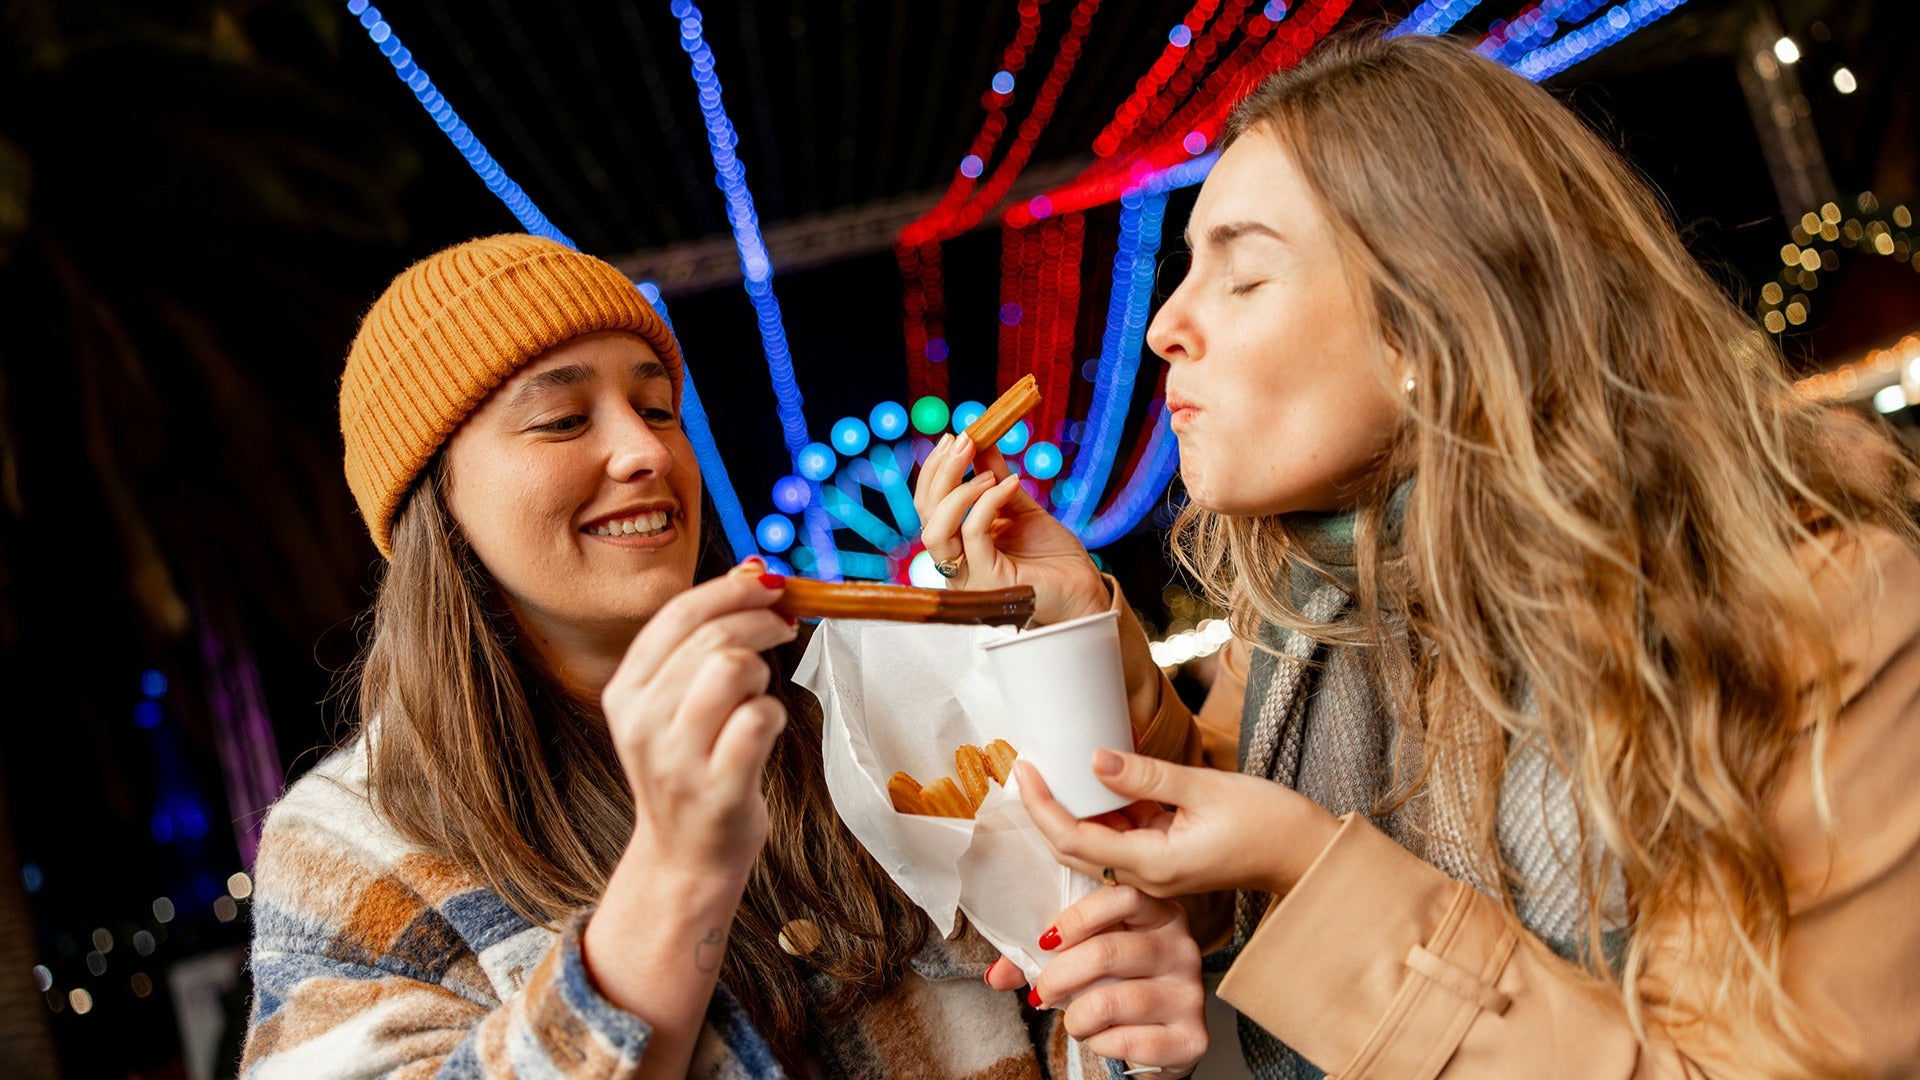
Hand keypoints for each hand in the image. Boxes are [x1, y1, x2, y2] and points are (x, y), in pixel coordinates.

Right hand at [600, 560, 797, 881]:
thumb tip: (751, 572)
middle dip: (760, 623)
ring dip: (762, 671)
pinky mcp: (717, 789)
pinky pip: (759, 719)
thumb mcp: (675, 703)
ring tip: (759, 692)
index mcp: (625, 691)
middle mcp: (642, 722)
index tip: (768, 584)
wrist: (686, 855)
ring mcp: (676, 759)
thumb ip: (702, 642)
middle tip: (785, 628)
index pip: (676, 615)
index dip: (730, 589)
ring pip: (733, 669)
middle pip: (712, 638)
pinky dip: (773, 713)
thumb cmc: (693, 767)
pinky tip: (765, 728)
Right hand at [912, 432, 1107, 625]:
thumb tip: (981, 442)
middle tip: (965, 440)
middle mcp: (955, 563)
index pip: (928, 506)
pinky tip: (1011, 485)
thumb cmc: (1051, 554)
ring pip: (937, 530)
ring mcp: (968, 576)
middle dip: (941, 472)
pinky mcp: (988, 580)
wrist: (1082, 585)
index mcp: (957, 545)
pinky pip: (974, 534)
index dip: (936, 470)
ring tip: (989, 472)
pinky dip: (988, 503)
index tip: (955, 437)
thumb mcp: (1019, 507)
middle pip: (926, 514)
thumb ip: (995, 479)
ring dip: (957, 491)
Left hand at [985, 885, 1205, 1076]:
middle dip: (1059, 976)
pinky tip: (1102, 1038)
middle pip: (1108, 952)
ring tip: (1074, 1021)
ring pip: (1111, 1000)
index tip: (1046, 940)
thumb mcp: (1083, 959)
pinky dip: (1100, 1043)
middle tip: (1042, 993)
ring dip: (1076, 1017)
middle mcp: (1183, 948)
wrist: (1158, 1041)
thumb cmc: (1116, 987)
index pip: (1123, 896)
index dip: (1078, 917)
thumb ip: (1039, 959)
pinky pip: (1127, 1040)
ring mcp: (1191, 993)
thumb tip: (995, 976)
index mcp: (1160, 914)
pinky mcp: (1192, 1037)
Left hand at [1015, 754, 1341, 898]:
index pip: (1075, 839)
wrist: (1306, 854)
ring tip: (1050, 770)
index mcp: (1154, 864)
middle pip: (1074, 850)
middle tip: (1025, 767)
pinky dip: (1102, 816)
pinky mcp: (1166, 862)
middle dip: (1045, 811)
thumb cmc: (1269, 821)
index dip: (1043, 806)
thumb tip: (1095, 758)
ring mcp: (1156, 873)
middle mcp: (1148, 877)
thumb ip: (1147, 775)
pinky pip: (1121, 842)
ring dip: (1070, 813)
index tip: (1024, 769)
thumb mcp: (1206, 788)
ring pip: (1095, 848)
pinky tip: (1095, 784)